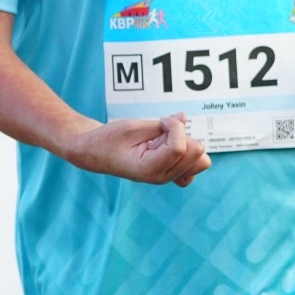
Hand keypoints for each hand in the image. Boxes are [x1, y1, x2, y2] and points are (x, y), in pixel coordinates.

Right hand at [66, 114, 210, 187]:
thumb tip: (184, 117)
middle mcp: (161, 177)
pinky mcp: (170, 173)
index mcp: (149, 169)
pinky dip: (188, 155)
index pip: (181, 148)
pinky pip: (194, 167)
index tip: (160, 120)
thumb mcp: (133, 127)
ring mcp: (167, 177)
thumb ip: (162, 124)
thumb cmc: (109, 139)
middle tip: (159, 131)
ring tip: (163, 140)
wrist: (94, 152)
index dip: (175, 127)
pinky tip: (170, 148)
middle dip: (182, 135)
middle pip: (196, 153)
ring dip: (186, 143)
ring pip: (200, 161)